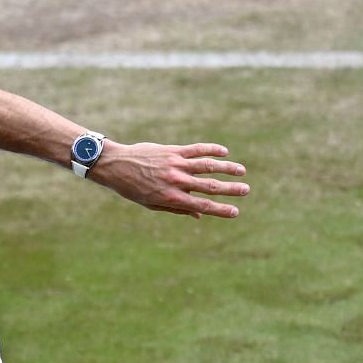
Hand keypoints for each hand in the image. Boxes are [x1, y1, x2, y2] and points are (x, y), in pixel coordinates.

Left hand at [90, 142, 249, 218]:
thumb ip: (177, 208)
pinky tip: (224, 151)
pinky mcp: (173, 150)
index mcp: (171, 198)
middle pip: (210, 186)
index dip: (221, 209)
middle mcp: (176, 181)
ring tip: (241, 171)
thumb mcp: (152, 203)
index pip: (202, 205)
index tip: (236, 211)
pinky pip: (197, 149)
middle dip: (230, 189)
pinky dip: (212, 149)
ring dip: (227, 168)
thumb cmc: (133, 188)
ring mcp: (176, 164)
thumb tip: (199, 213)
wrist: (116, 165)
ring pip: (208, 166)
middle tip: (246, 190)